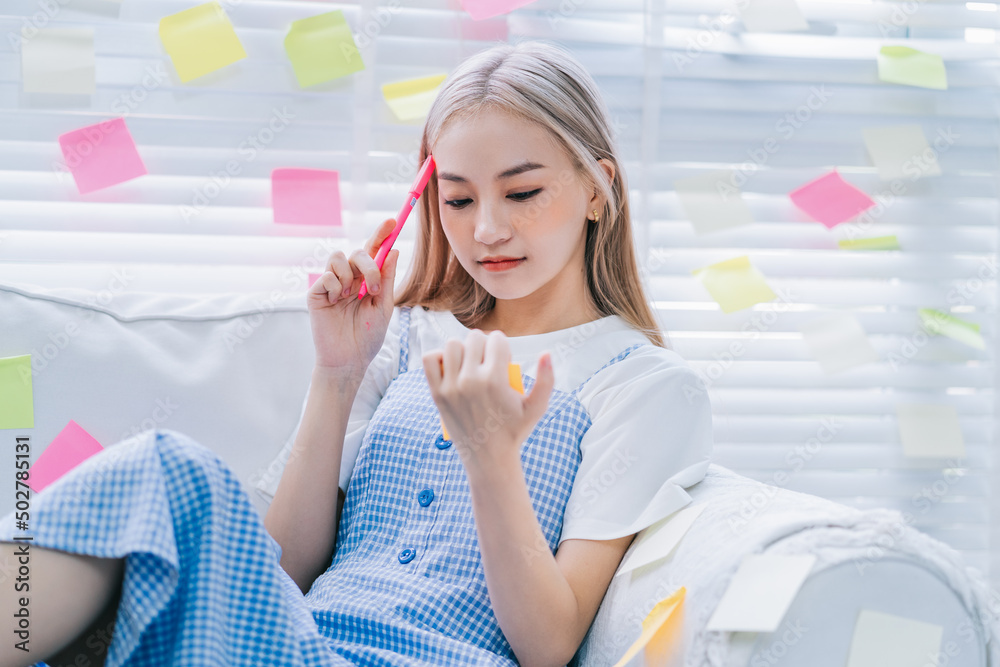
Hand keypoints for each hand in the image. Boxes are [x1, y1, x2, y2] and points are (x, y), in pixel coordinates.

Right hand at [307, 217, 399, 372]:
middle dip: (369, 265)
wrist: (349, 360)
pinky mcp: (316, 294)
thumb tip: (393, 250)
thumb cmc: (367, 337)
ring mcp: (331, 285)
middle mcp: (348, 279)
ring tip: (350, 298)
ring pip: (338, 258)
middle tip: (373, 289)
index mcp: (366, 281)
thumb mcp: (383, 306)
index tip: (393, 221)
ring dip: (350, 276)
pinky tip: (336, 303)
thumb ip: (386, 279)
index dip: (381, 234)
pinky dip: (335, 287)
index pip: (373, 252)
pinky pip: (326, 276)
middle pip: (357, 252)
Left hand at [422, 330, 554, 469]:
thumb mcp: (537, 408)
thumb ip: (547, 379)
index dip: (503, 345)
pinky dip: (438, 357)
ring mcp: (451, 387)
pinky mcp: (437, 394)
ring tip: (471, 362)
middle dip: (484, 344)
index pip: (497, 340)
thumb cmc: (514, 430)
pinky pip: (430, 360)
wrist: (488, 457)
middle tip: (488, 361)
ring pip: (452, 345)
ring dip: (463, 349)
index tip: (504, 358)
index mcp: (495, 380)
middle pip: (475, 339)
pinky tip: (451, 365)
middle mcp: (470, 381)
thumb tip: (547, 352)